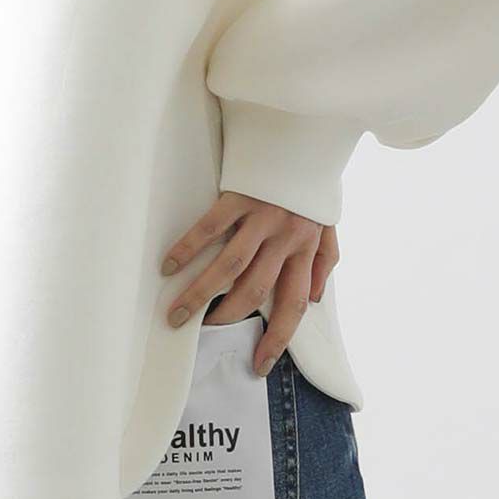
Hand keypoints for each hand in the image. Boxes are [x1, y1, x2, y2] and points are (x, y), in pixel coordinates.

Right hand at [158, 191, 336, 375]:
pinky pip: (210, 227)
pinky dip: (188, 247)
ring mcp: (260, 218)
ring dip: (200, 293)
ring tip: (177, 314)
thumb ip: (325, 262)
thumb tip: (315, 298)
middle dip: (226, 318)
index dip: (277, 338)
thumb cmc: (312, 183)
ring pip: (228, 266)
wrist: (307, 133)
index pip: (293, 304)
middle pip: (253, 290)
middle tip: (201, 335)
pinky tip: (169, 265)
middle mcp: (284, 238)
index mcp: (306, 250)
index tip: (258, 364)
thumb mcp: (329, 224)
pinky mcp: (239, 196)